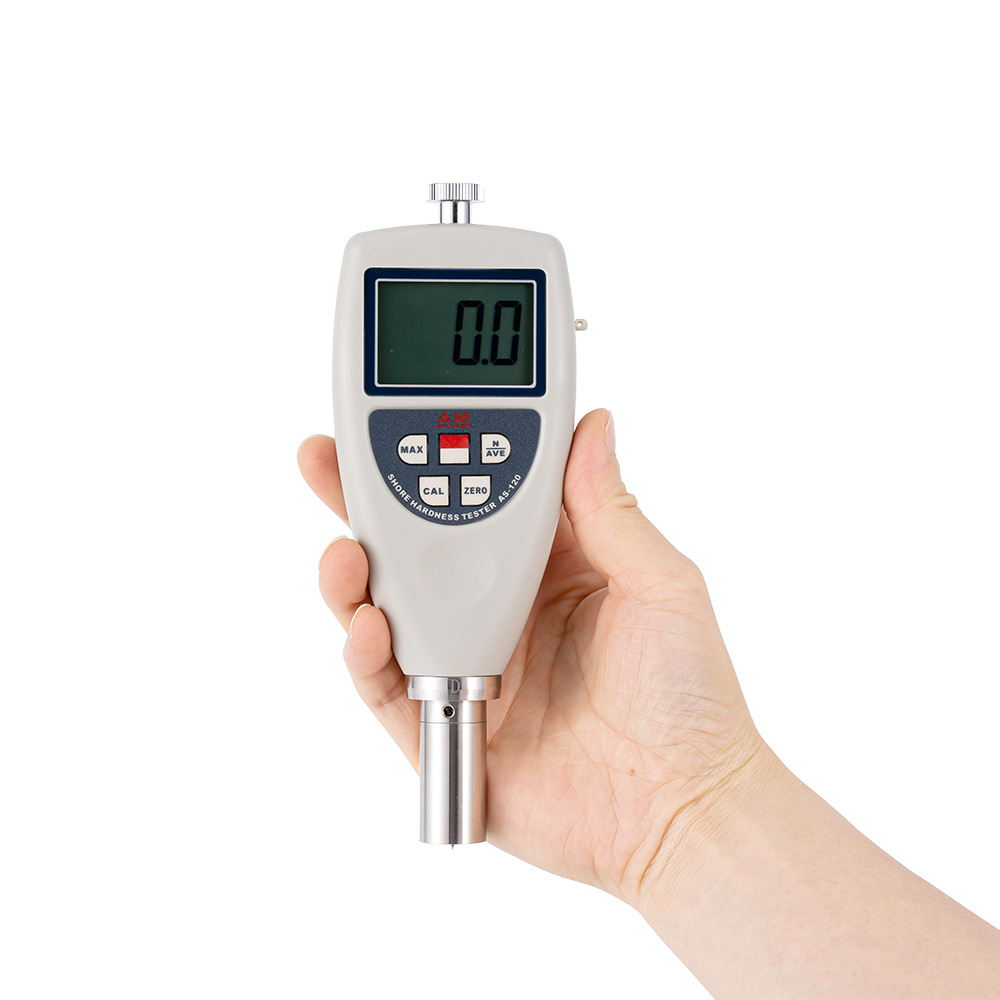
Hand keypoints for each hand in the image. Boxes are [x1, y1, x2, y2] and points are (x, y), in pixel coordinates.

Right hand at [298, 408, 766, 904]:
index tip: (406, 416)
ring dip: (353, 577)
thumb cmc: (690, 699)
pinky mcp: (442, 726)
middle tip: (324, 462)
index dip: (440, 454)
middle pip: (415, 546)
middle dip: (363, 503)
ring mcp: (466, 666)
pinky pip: (385, 685)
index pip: (478, 495)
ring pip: (386, 608)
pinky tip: (372, 628)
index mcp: (548, 567)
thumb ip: (609, 508)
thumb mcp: (658, 584)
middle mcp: (499, 610)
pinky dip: (366, 653)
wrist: (683, 809)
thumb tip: (591, 426)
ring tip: (345, 555)